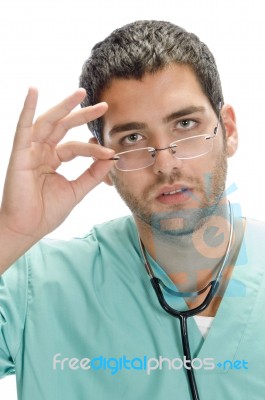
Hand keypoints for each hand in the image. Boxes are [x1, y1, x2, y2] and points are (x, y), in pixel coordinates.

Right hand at [0, 88, 113, 241]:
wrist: (28, 228)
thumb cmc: (47, 212)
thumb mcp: (76, 190)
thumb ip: (92, 174)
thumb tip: (111, 158)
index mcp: (53, 160)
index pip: (76, 147)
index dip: (93, 149)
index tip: (111, 152)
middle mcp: (42, 152)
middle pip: (63, 127)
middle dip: (82, 115)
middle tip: (103, 106)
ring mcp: (30, 151)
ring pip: (48, 122)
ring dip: (63, 107)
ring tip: (81, 94)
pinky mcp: (19, 154)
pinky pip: (23, 127)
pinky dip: (27, 109)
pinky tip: (33, 91)